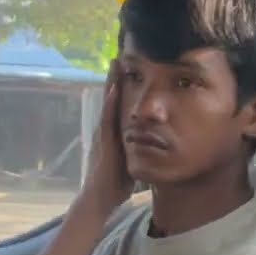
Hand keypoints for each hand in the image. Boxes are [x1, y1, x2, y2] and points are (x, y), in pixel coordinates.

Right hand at [77, 60, 134, 214]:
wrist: (101, 199)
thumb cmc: (117, 183)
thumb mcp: (131, 160)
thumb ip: (138, 150)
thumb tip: (154, 145)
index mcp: (114, 133)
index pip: (118, 105)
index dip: (122, 87)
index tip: (128, 68)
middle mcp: (106, 130)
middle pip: (111, 99)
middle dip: (115, 79)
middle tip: (119, 56)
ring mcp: (103, 135)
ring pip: (108, 104)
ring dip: (111, 84)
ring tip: (115, 63)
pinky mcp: (104, 142)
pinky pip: (107, 119)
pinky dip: (110, 104)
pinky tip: (115, 90)